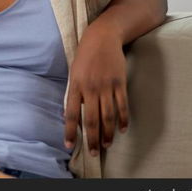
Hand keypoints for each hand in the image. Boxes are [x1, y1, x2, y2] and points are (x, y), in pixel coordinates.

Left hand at [64, 27, 128, 156]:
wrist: (102, 37)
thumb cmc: (85, 56)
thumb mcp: (74, 73)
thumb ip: (73, 93)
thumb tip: (69, 115)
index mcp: (75, 85)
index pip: (70, 114)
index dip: (70, 131)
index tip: (69, 145)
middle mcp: (90, 87)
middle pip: (91, 119)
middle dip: (92, 139)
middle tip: (94, 153)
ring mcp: (106, 85)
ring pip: (108, 116)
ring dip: (108, 133)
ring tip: (107, 145)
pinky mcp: (119, 83)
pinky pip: (122, 105)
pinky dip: (123, 119)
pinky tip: (122, 129)